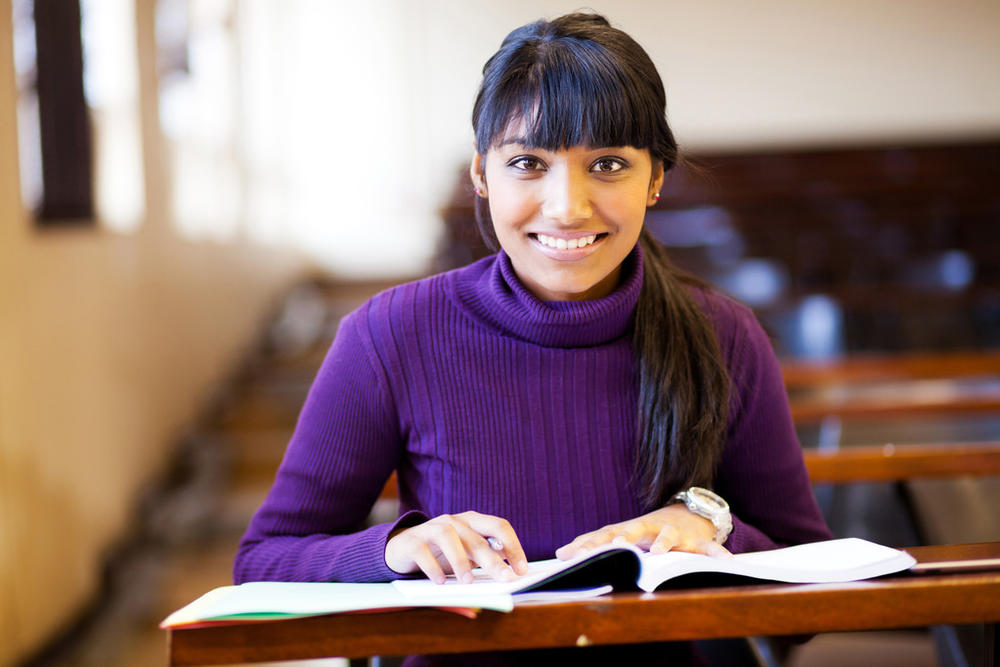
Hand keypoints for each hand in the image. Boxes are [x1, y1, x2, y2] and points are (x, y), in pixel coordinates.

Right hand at [385, 511, 529, 584]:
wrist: (401, 549)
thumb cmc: (440, 555)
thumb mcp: (463, 557)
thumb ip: (480, 564)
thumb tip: (498, 584)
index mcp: (471, 522)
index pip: (499, 526)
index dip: (513, 546)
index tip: (522, 569)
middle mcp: (453, 521)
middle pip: (476, 538)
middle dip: (493, 561)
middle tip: (505, 579)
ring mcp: (431, 528)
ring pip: (449, 537)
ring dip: (460, 561)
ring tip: (468, 582)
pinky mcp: (411, 540)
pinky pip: (423, 551)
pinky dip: (432, 567)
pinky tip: (440, 582)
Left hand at [555, 505, 732, 559]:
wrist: (686, 513)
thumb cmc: (647, 530)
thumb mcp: (621, 534)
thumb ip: (593, 543)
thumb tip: (559, 553)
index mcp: (627, 529)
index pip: (603, 535)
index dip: (587, 545)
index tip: (569, 555)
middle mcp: (647, 527)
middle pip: (632, 530)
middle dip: (622, 538)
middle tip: (614, 547)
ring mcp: (672, 532)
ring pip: (668, 536)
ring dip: (664, 542)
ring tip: (661, 552)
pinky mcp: (695, 539)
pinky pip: (708, 548)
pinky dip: (717, 554)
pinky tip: (725, 563)